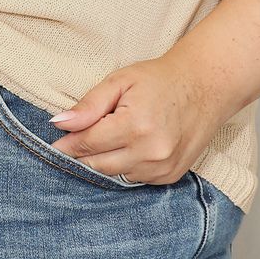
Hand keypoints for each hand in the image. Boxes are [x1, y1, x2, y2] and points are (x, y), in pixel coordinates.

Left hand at [47, 52, 227, 184]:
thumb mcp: (120, 81)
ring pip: (115, 175)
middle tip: (74, 141)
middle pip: (98, 165)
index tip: (54, 144)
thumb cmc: (160, 79)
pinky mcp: (170, 176)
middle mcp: (151, 152)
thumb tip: (60, 124)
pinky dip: (125, 166)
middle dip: (83, 154)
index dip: (68, 143)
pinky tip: (128, 147)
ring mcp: (163, 168)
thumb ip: (89, 105)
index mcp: (136, 125)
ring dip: (104, 161)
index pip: (88, 144)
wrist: (205, 86)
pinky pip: (134, 178)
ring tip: (107, 138)